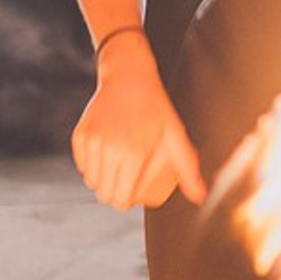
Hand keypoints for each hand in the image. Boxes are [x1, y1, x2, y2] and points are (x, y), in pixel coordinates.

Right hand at [72, 51, 205, 210]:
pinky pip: (81, 166)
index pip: (122, 198)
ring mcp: (92, 142)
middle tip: (125, 185)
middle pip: (105, 194)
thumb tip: (200, 195)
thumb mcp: (175, 135)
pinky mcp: (80, 136)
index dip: (127, 202)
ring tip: (116, 172)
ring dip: (102, 182)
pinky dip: (90, 167)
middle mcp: (110, 150)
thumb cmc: (154, 107)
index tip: (133, 196)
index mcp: (134, 154)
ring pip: (91, 182)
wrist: (129, 77)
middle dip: (114, 195)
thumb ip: (187, 168)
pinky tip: (104, 160)